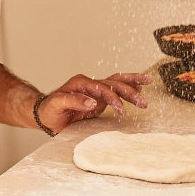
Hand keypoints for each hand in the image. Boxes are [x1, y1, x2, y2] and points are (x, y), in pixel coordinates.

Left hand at [35, 72, 151, 133]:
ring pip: (117, 82)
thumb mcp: (57, 105)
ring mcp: (95, 89)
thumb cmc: (49, 110)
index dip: (112, 99)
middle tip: (143, 102)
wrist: (45, 113)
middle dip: (129, 91)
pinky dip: (128, 86)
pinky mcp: (98, 96)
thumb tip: (92, 101)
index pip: (102, 88)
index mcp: (80, 83)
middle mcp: (89, 83)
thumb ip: (73, 101)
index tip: (121, 110)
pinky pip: (116, 89)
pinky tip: (139, 87)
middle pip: (113, 83)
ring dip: (132, 84)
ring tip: (148, 82)